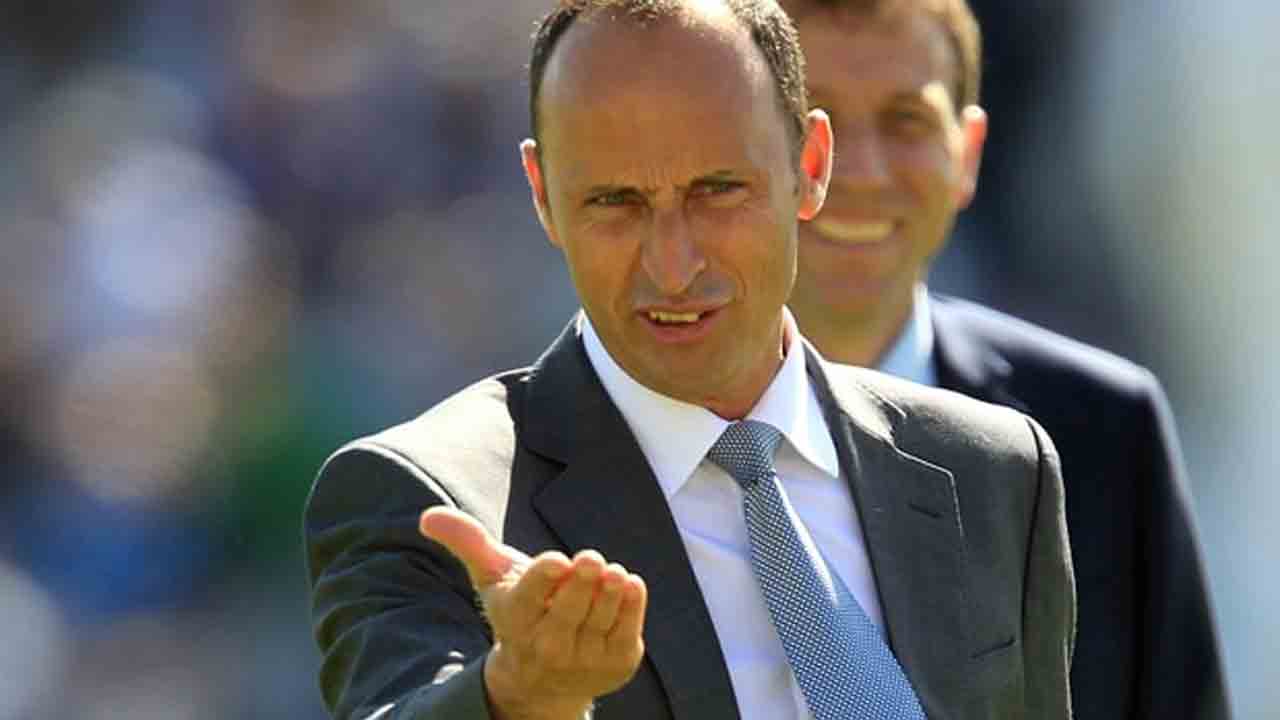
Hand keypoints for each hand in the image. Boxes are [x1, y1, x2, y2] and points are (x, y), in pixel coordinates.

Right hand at [420, 507, 647, 719]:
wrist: (540, 683)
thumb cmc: (518, 615)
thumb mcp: (490, 579)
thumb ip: (467, 543)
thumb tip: (428, 518)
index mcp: (516, 617)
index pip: (530, 595)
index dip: (545, 576)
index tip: (556, 560)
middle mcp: (548, 643)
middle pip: (570, 607)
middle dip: (582, 580)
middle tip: (590, 558)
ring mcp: (583, 657)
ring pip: (602, 616)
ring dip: (611, 590)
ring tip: (613, 572)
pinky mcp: (615, 662)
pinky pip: (627, 629)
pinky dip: (632, 605)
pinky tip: (630, 584)